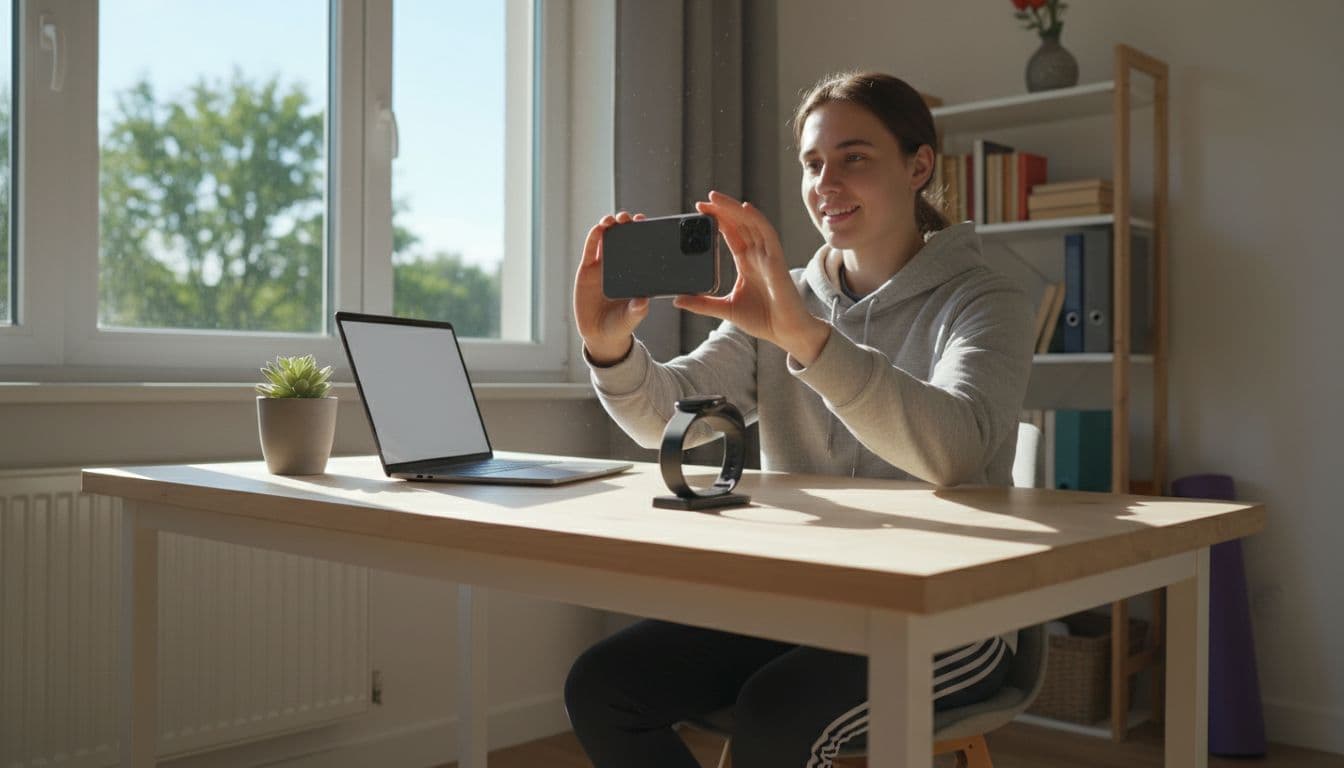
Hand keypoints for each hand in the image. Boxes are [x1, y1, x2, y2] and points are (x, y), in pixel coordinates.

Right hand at [574, 211, 650, 364]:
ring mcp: (603, 265)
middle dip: (625, 224)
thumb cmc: (621, 324)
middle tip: (628, 218)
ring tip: (611, 220)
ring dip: (608, 226)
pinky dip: (593, 238)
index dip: (642, 232)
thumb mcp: (632, 318)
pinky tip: (597, 229)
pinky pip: (590, 250)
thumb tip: (644, 300)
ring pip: (605, 240)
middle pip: (623, 238)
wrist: (599, 334)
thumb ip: (638, 309)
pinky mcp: (587, 269)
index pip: (640, 247)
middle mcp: (619, 265)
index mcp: (635, 272)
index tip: (645, 222)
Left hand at [674, 191, 830, 364]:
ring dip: (734, 209)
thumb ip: (702, 304)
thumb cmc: (762, 320)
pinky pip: (767, 234)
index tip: (699, 211)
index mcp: (746, 263)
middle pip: (739, 224)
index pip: (731, 234)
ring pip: (750, 223)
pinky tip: (744, 208)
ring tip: (715, 198)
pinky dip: (757, 219)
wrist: (785, 332)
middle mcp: (757, 255)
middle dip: (722, 210)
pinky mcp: (776, 260)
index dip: (717, 221)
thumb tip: (677, 300)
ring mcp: (767, 255)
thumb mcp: (725, 309)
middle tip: (702, 201)